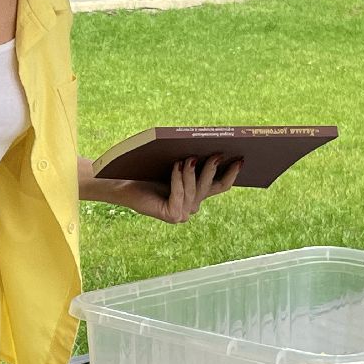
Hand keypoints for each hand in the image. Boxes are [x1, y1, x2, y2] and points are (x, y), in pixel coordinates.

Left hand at [117, 155, 241, 223]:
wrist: (123, 183)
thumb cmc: (148, 171)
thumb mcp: (176, 163)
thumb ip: (194, 161)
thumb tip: (214, 148)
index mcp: (196, 194)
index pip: (221, 186)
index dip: (232, 173)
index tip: (240, 159)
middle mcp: (192, 206)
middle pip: (209, 186)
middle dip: (213, 169)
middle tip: (216, 153)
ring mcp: (183, 213)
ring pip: (194, 190)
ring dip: (191, 172)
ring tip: (187, 156)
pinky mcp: (172, 215)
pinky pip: (179, 194)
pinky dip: (178, 179)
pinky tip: (176, 165)